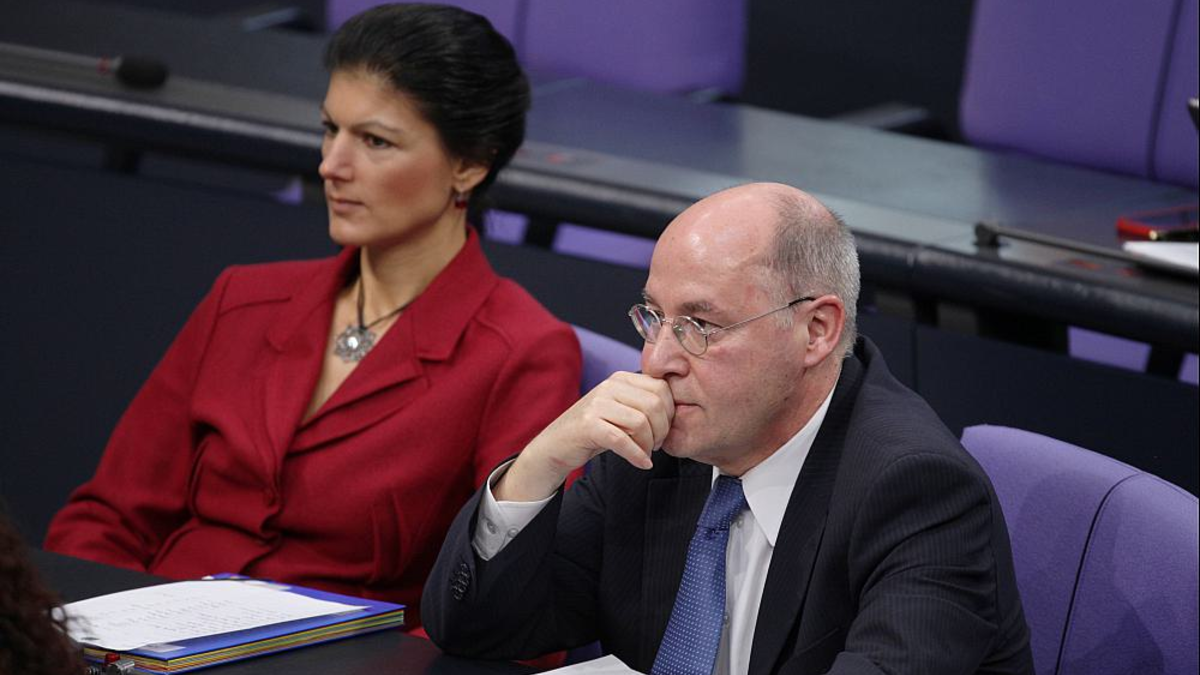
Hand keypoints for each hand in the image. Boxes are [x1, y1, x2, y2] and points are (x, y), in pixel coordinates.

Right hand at [494, 372, 673, 501]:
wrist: (556, 446)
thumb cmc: (594, 431)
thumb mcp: (620, 410)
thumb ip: (642, 404)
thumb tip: (677, 411)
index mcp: (620, 378)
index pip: (661, 388)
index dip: (669, 412)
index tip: (663, 430)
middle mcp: (609, 386)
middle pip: (655, 404)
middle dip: (662, 430)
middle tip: (655, 445)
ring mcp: (597, 404)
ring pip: (641, 422)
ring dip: (648, 444)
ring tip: (645, 453)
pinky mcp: (588, 425)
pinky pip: (622, 440)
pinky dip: (636, 455)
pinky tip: (642, 464)